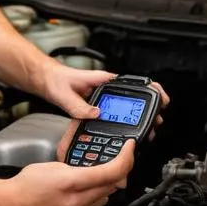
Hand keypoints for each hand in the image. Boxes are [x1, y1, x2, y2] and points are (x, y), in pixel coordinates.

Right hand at [0, 140, 135, 205]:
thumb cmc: (24, 185)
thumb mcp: (52, 164)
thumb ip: (76, 167)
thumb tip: (94, 171)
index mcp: (71, 182)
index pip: (111, 172)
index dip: (125, 158)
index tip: (129, 149)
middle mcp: (76, 202)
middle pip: (113, 186)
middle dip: (119, 171)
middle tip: (118, 160)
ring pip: (105, 199)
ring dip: (107, 186)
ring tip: (98, 176)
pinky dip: (95, 198)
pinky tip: (86, 191)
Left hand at [37, 62, 169, 136]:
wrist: (45, 80)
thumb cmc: (55, 81)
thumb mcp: (65, 94)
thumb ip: (79, 106)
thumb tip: (96, 114)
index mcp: (102, 80)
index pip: (133, 83)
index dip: (151, 89)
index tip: (160, 99)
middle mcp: (105, 85)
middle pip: (135, 95)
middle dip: (149, 106)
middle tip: (157, 120)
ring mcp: (103, 94)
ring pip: (127, 102)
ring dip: (140, 113)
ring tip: (149, 125)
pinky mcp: (98, 102)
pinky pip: (117, 108)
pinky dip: (127, 116)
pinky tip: (131, 125)